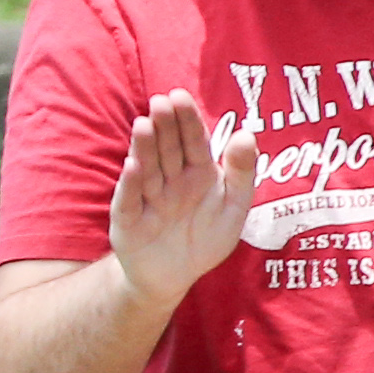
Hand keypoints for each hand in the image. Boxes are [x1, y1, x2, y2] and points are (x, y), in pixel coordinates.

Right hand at [105, 88, 277, 305]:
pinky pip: (130, 200)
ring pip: (147, 169)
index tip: (180, 95)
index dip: (187, 120)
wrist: (173, 276)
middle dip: (165, 126)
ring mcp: (146, 198)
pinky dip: (130, 184)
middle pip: (167, 149)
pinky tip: (132, 167)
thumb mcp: (233, 206)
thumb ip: (242, 172)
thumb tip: (245, 134)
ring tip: (144, 125)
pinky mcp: (128, 220)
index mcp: (197, 173)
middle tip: (162, 101)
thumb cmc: (205, 237)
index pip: (193, 141)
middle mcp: (169, 180)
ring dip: (144, 148)